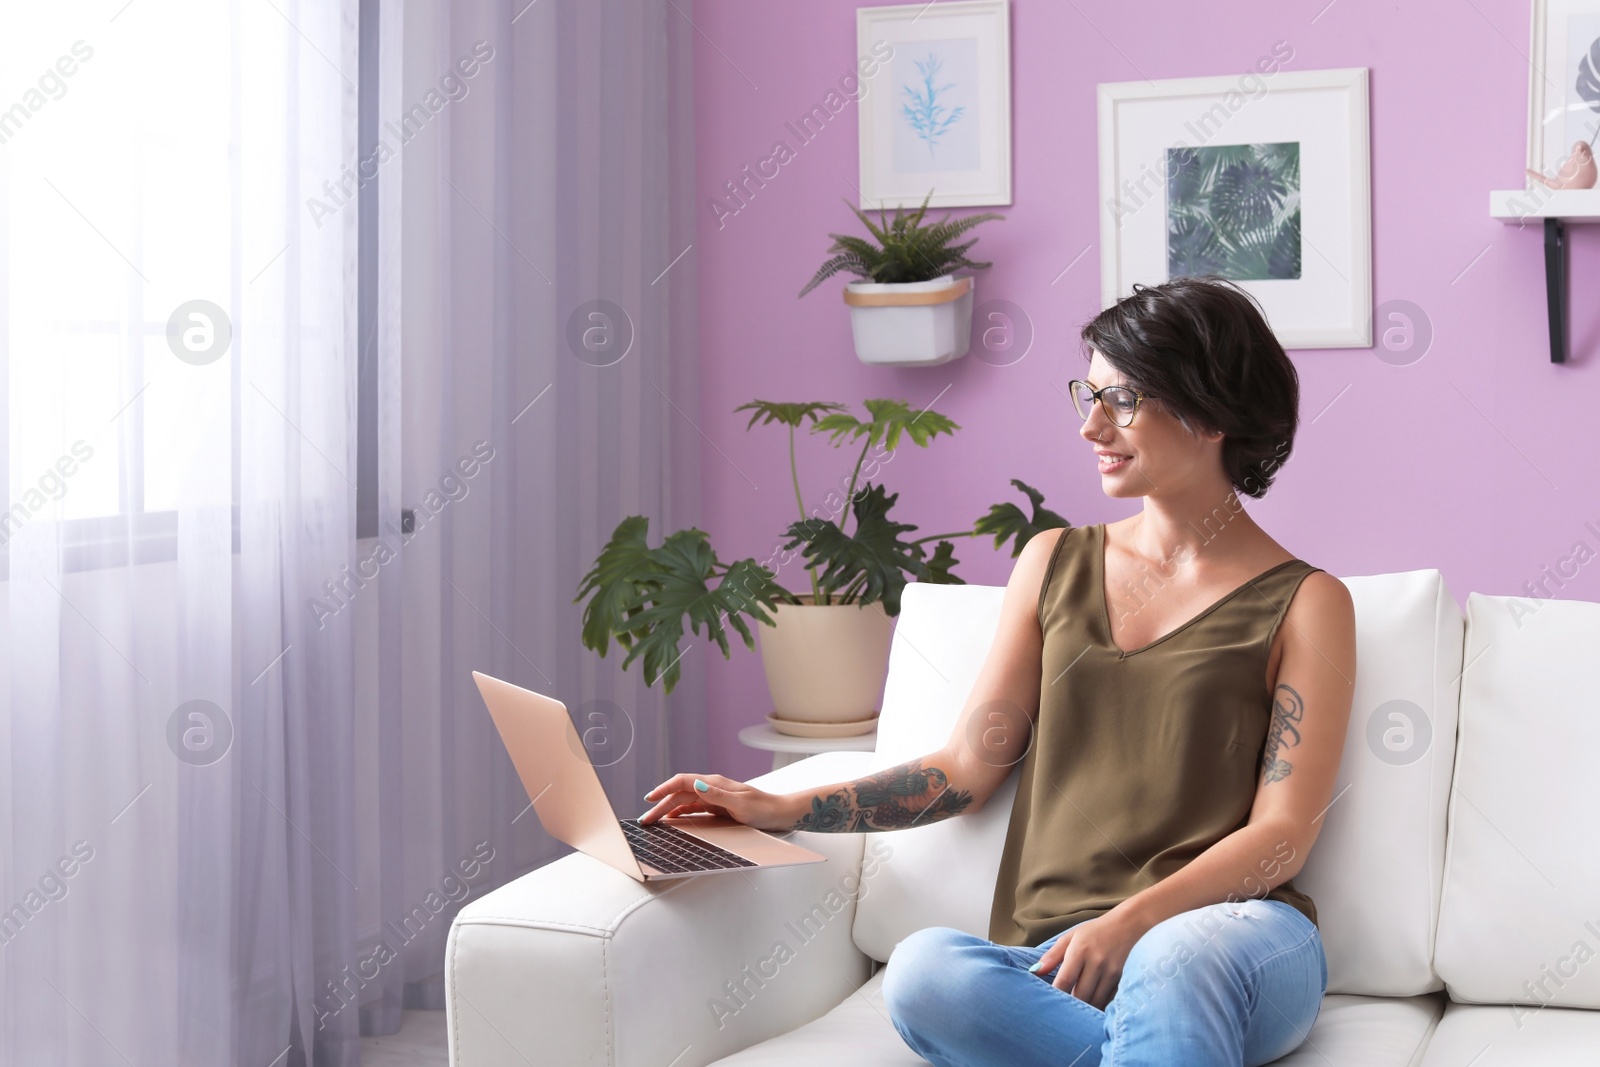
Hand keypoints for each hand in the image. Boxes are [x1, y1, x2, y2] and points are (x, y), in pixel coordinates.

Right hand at [639, 773, 790, 830]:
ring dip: (668, 809)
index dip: (664, 789)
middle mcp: (712, 788)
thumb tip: (696, 784)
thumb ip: (717, 795)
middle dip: (661, 804)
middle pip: (680, 793)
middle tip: (646, 819)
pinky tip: (673, 820)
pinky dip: (681, 813)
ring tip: (654, 821)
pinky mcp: (718, 807)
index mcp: (714, 783)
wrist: (781, 813)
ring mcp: (714, 797)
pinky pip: (694, 809)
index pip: (682, 782)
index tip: (649, 799)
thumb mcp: (741, 803)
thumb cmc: (764, 808)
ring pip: (685, 801)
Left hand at [1028, 908, 1149, 1007]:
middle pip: (1080, 995)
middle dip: (1069, 1005)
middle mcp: (1097, 963)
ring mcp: (1112, 973)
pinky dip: (1098, 1006)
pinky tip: (1091, 1005)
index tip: (1048, 1002)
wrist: (1128, 926)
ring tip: (1074, 1010)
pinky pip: (1108, 1001)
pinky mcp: (1122, 980)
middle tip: (1060, 1010)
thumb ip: (1052, 956)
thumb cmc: (1094, 932)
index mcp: (1080, 951)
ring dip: (1084, 1008)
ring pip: (1095, 1001)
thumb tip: (1035, 972)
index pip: (1065, 980)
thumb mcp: (1070, 937)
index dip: (1056, 995)